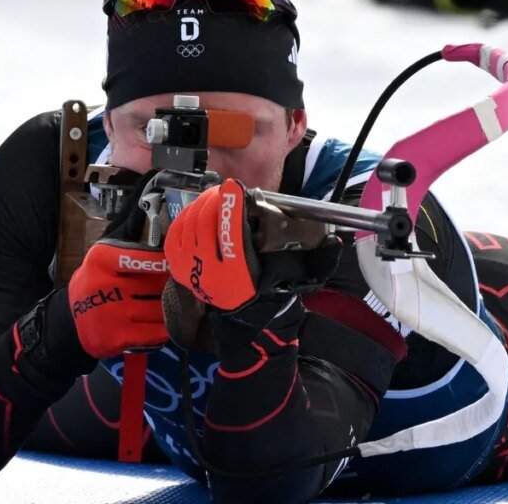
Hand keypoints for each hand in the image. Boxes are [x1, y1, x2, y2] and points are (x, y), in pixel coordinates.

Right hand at [67, 181, 169, 358]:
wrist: (70, 323)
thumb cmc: (96, 282)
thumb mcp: (106, 253)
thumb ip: (130, 227)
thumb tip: (152, 185)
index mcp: (103, 257)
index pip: (147, 258)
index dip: (168, 265)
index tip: (180, 267)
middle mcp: (103, 283)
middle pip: (156, 285)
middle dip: (172, 289)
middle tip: (183, 291)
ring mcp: (109, 312)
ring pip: (159, 310)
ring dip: (171, 311)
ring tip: (173, 309)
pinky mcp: (115, 337)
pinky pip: (155, 333)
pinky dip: (163, 331)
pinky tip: (161, 326)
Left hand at [164, 179, 341, 312]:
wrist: (246, 319)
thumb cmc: (270, 290)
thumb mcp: (292, 276)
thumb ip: (313, 257)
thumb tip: (332, 238)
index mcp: (240, 275)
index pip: (232, 233)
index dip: (233, 206)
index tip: (236, 187)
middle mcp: (212, 273)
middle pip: (206, 223)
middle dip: (216, 200)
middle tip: (227, 190)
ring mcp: (192, 271)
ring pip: (189, 226)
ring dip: (200, 205)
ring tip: (214, 197)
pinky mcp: (180, 269)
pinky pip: (175, 236)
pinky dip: (183, 218)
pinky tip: (195, 210)